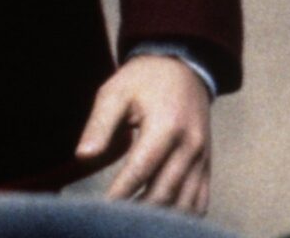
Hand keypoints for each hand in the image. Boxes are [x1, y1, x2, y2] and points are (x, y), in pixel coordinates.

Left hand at [74, 54, 211, 214]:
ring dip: (159, 218)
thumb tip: (83, 156)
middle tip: (114, 220)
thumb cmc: (143, 80)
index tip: (101, 209)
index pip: (141, 171)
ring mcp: (202, 158)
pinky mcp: (206, 165)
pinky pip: (199, 202)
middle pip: (164, 193)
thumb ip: (99, 124)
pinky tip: (159, 220)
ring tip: (133, 224)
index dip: (120, 194)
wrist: (183, 67)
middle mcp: (189, 146)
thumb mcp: (115, 92)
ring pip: (185, 204)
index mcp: (166, 126)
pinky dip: (181, 216)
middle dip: (138, 212)